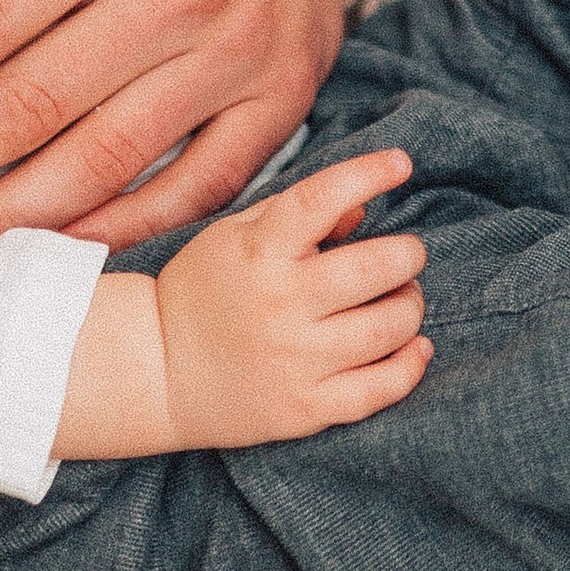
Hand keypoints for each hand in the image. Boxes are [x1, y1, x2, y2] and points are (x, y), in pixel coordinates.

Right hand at [152, 149, 431, 445]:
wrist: (155, 370)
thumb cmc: (205, 291)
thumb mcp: (236, 237)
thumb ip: (298, 214)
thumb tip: (364, 206)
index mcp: (260, 251)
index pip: (322, 198)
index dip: (368, 173)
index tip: (400, 162)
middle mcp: (280, 303)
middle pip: (378, 268)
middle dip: (408, 255)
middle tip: (404, 257)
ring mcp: (295, 360)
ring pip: (390, 327)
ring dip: (410, 306)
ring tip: (400, 300)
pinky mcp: (306, 408)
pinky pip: (382, 388)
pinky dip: (411, 363)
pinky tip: (414, 345)